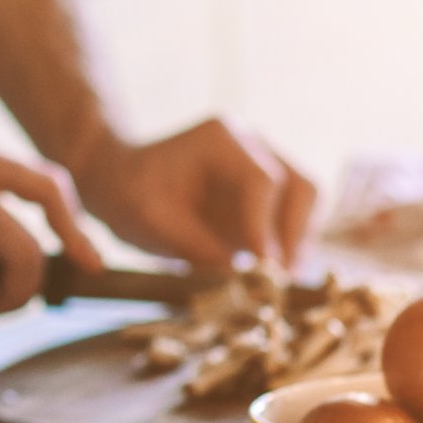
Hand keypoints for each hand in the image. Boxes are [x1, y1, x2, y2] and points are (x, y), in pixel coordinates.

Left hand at [72, 117, 316, 274]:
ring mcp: (264, 169)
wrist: (117, 181)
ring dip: (297, 245)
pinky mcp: (265, 198)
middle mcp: (253, 147)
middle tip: (278, 281)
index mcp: (222, 139)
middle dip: (293, 236)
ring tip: (276, 284)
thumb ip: (196, 247)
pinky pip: (294, 221)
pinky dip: (288, 249)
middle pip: (300, 187)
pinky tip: (270, 278)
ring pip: (305, 205)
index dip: (265, 228)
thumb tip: (242, 280)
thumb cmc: (127, 193)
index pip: (262, 182)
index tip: (262, 269)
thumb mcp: (151, 221)